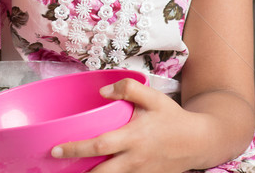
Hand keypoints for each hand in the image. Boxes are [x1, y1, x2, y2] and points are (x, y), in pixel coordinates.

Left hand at [51, 78, 196, 172]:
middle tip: (56, 166)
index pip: (99, 146)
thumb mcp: (153, 97)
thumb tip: (102, 91)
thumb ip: (128, 88)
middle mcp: (134, 160)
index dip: (76, 149)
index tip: (56, 149)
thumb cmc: (172, 117)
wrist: (198, 142)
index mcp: (134, 138)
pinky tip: (96, 169)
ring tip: (72, 170)